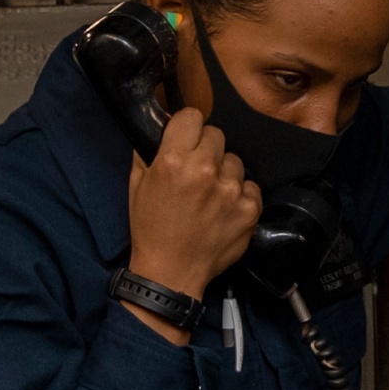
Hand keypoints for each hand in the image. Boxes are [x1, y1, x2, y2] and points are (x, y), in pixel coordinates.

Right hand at [124, 107, 260, 343]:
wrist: (172, 273)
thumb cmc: (151, 230)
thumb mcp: (137, 186)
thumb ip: (148, 152)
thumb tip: (160, 125)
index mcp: (174, 160)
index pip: (192, 116)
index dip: (187, 127)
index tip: (186, 139)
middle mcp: (205, 170)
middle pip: (216, 135)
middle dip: (206, 149)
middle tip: (196, 172)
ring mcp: (231, 191)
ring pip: (235, 161)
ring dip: (224, 173)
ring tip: (211, 195)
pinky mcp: (250, 209)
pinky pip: (250, 186)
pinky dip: (240, 196)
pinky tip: (224, 210)